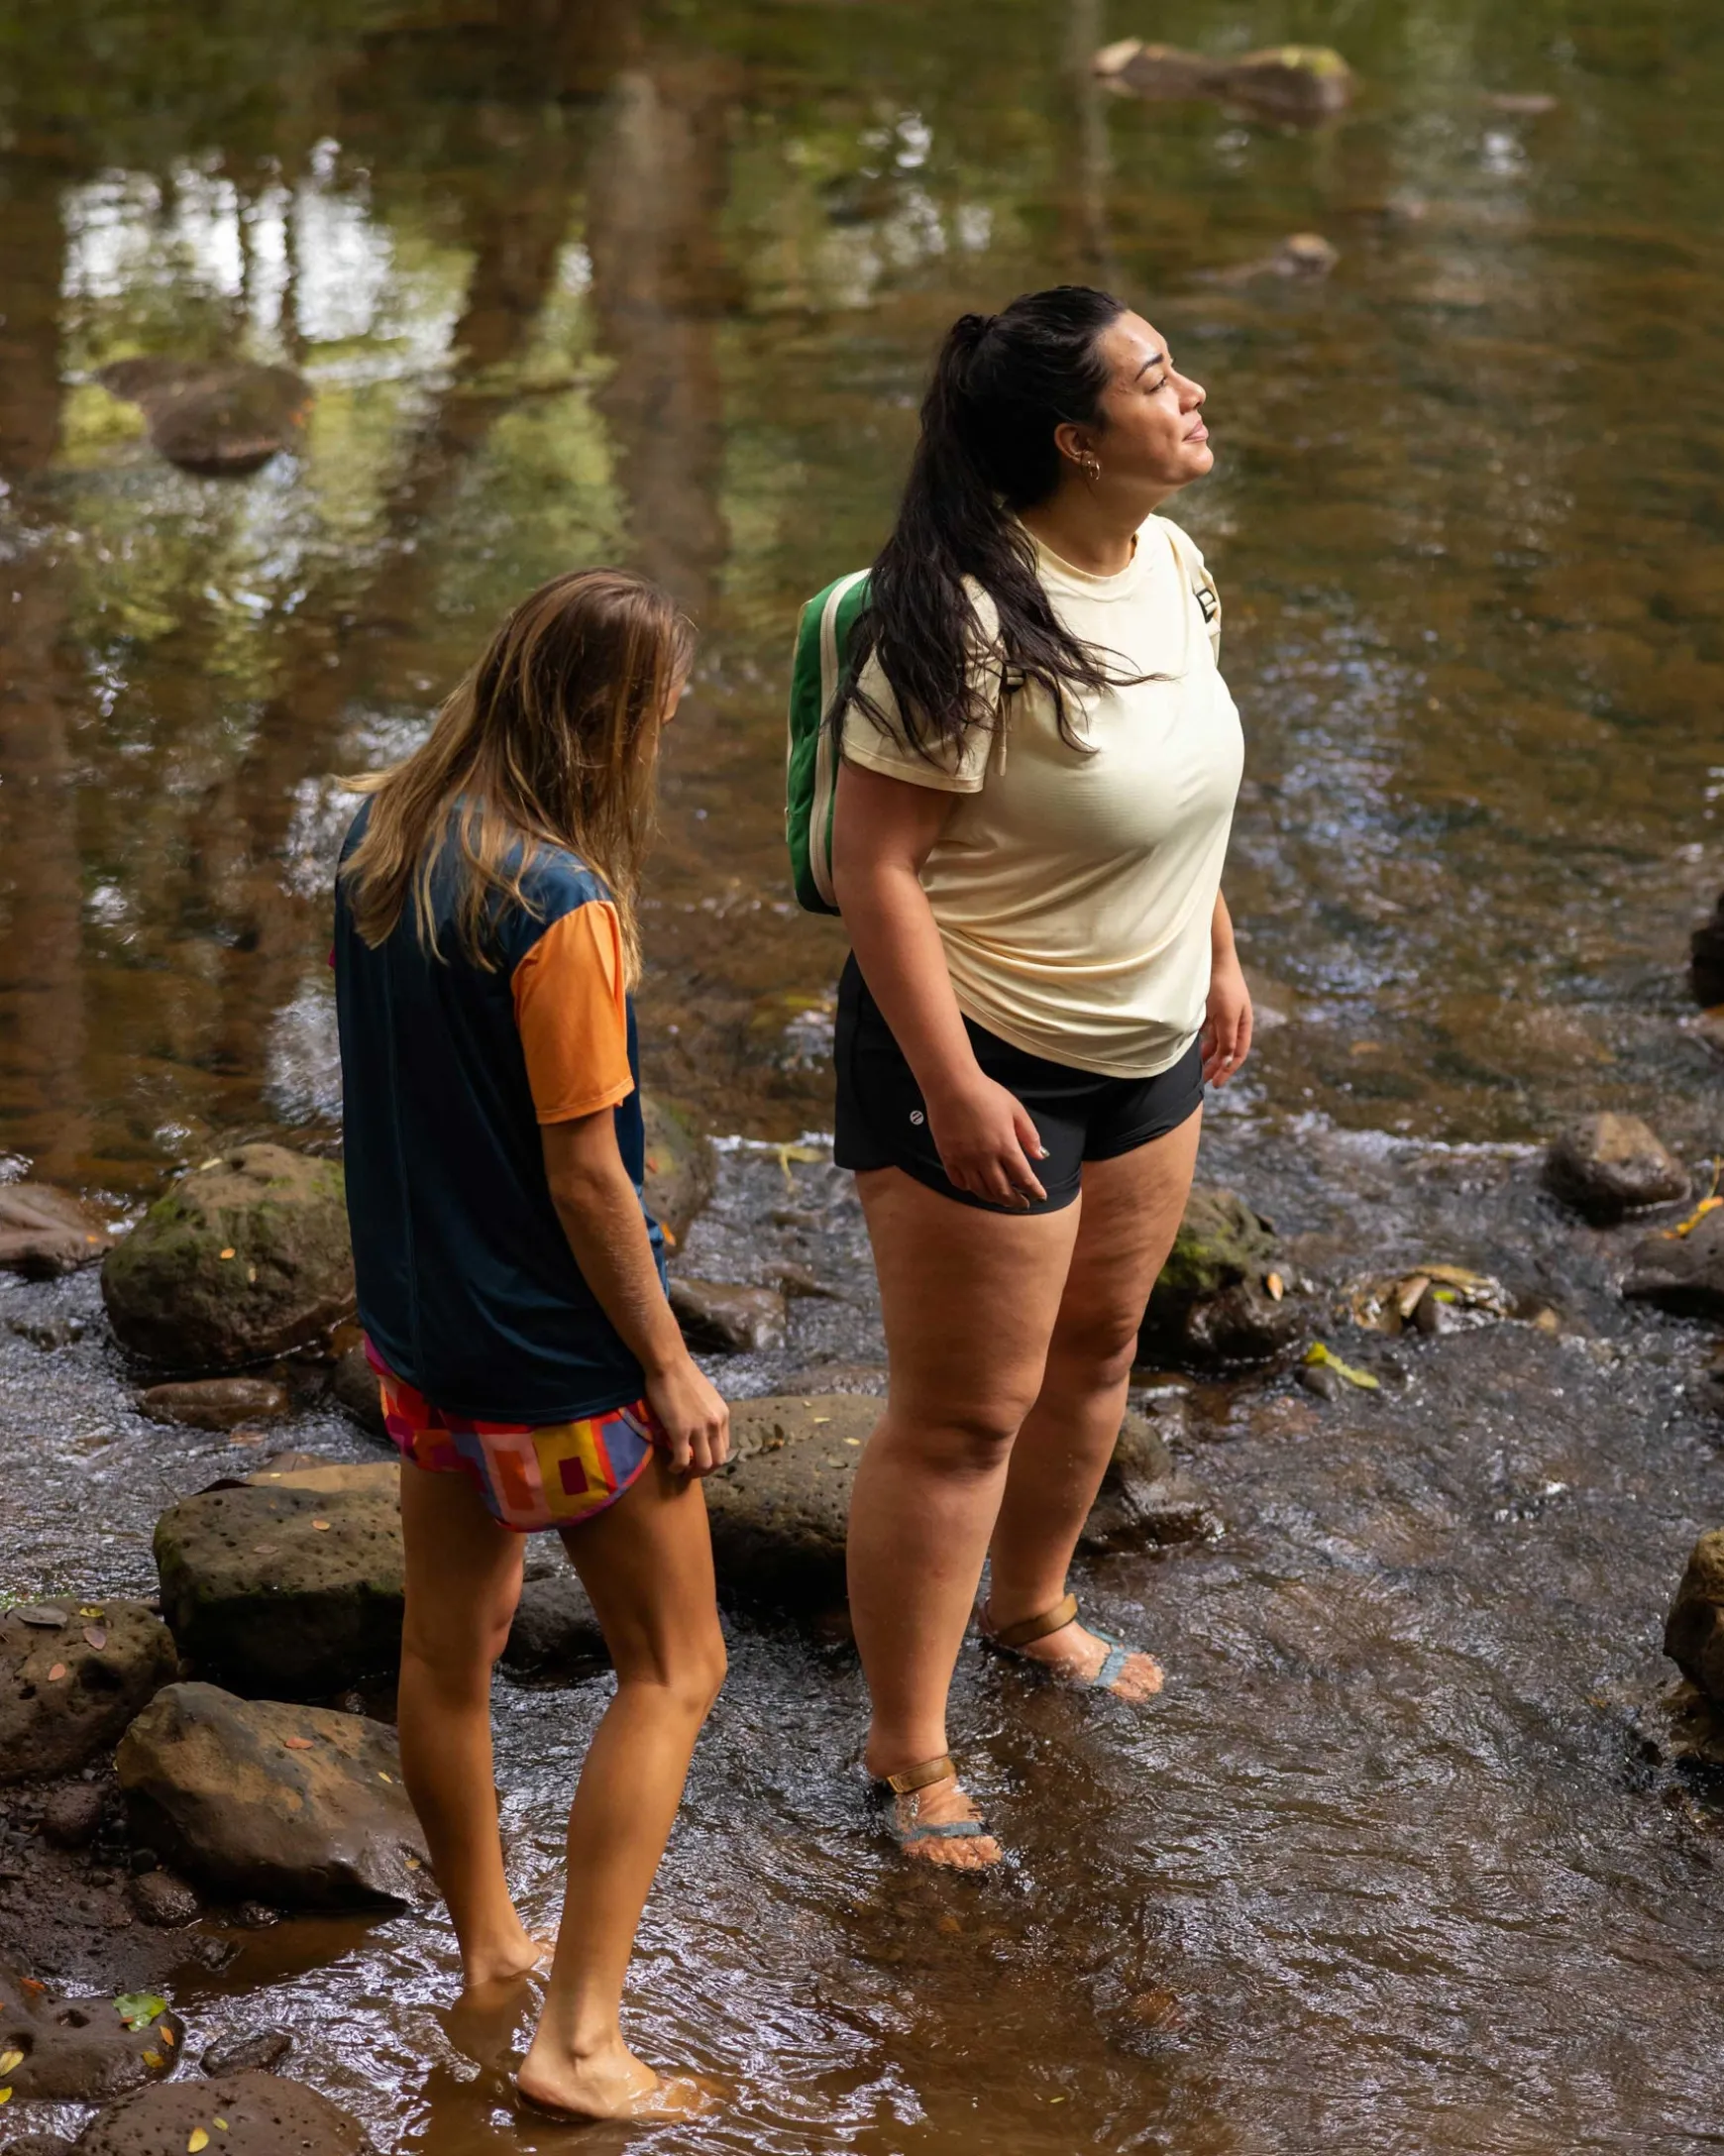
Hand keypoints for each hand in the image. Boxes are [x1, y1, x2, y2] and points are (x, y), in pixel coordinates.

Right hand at [644, 1353, 730, 1476]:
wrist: (669, 1363)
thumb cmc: (682, 1376)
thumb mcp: (705, 1397)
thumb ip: (707, 1415)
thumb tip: (701, 1430)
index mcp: (723, 1415)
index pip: (725, 1447)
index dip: (712, 1458)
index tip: (699, 1460)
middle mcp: (716, 1423)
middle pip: (719, 1460)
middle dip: (705, 1471)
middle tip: (691, 1472)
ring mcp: (699, 1428)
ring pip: (704, 1464)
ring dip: (693, 1473)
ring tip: (681, 1471)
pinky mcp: (681, 1431)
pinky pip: (682, 1460)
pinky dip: (677, 1468)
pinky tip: (671, 1467)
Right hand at [926, 1073, 1047, 1208]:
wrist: (951, 1085)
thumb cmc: (986, 1093)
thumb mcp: (1015, 1109)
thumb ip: (1029, 1134)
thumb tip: (1040, 1156)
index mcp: (1005, 1146)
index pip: (1023, 1177)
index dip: (1034, 1190)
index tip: (1040, 1197)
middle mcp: (985, 1158)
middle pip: (1002, 1190)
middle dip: (1015, 1201)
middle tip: (1022, 1203)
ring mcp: (965, 1159)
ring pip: (981, 1190)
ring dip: (994, 1198)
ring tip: (1002, 1199)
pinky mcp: (948, 1157)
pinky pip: (958, 1182)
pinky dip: (969, 1189)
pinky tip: (975, 1186)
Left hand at [1201, 950, 1253, 1086]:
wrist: (1213, 960)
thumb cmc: (1225, 986)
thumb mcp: (1226, 1016)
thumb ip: (1227, 1040)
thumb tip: (1227, 1063)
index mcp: (1244, 1025)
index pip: (1237, 1054)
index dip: (1228, 1070)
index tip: (1216, 1084)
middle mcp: (1234, 1023)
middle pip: (1226, 1051)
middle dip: (1216, 1067)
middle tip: (1204, 1081)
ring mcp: (1221, 1016)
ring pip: (1215, 1043)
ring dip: (1207, 1057)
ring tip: (1197, 1069)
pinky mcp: (1209, 1011)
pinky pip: (1206, 1032)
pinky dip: (1201, 1043)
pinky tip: (1192, 1051)